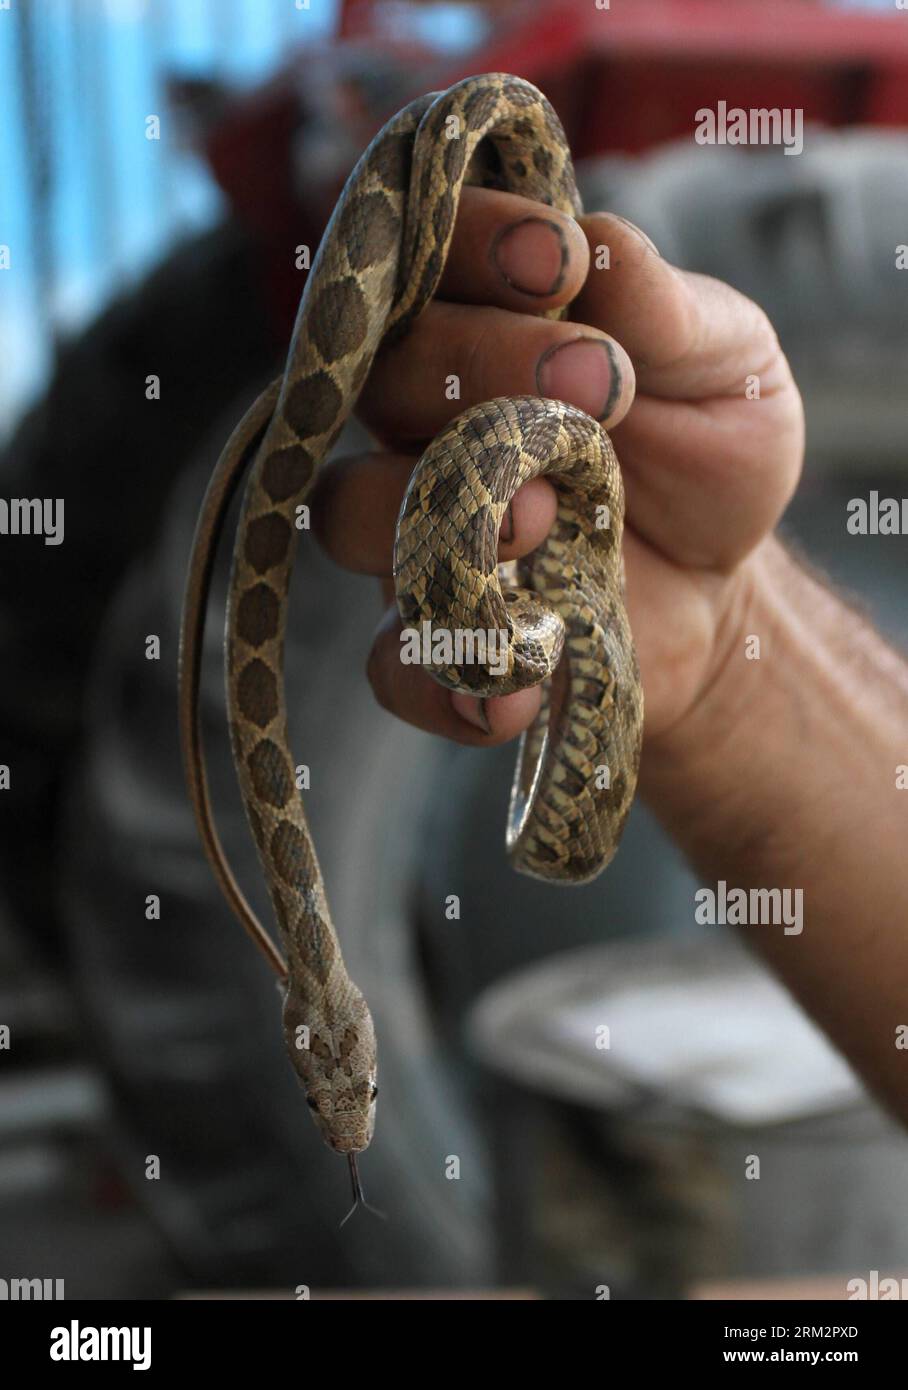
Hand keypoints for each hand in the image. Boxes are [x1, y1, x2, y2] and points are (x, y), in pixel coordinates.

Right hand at [311, 189, 804, 751]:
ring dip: (440, 511)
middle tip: (598, 388)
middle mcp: (426, 418)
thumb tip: (593, 245)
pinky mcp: (431, 634)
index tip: (559, 266)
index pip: (434, 256)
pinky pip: (388, 663)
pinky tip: (525, 672)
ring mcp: (415, 529)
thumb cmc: (710, 459)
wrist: (724, 592)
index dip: (474, 245)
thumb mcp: (727, 369)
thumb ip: (668, 311)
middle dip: (478, 369)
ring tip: (544, 520)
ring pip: (352, 509)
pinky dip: (443, 678)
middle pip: (382, 374)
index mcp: (488, 324)